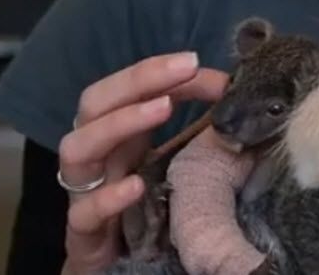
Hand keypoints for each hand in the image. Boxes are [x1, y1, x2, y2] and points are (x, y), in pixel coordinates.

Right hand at [55, 52, 228, 274]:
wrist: (119, 271)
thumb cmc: (150, 208)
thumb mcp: (177, 164)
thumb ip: (202, 133)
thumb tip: (241, 100)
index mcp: (119, 136)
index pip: (127, 89)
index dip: (159, 72)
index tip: (200, 65)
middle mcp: (97, 156)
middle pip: (95, 104)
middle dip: (137, 80)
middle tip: (183, 67)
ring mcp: (84, 192)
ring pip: (77, 149)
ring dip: (120, 123)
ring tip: (162, 108)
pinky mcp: (83, 235)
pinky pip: (84, 213)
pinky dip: (108, 197)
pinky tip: (136, 186)